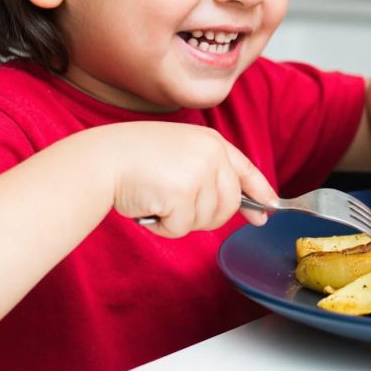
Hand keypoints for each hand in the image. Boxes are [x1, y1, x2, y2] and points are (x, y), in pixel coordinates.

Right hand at [98, 122, 277, 236]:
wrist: (100, 160)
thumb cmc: (133, 158)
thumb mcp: (180, 152)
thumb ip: (208, 171)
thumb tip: (237, 204)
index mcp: (212, 142)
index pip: (247, 170)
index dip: (260, 192)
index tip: (269, 209)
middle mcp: (212, 154)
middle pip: (228, 205)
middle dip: (205, 217)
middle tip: (174, 206)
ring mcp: (200, 173)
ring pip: (206, 220)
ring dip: (179, 220)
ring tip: (156, 198)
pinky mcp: (183, 194)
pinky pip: (181, 229)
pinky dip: (162, 227)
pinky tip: (148, 207)